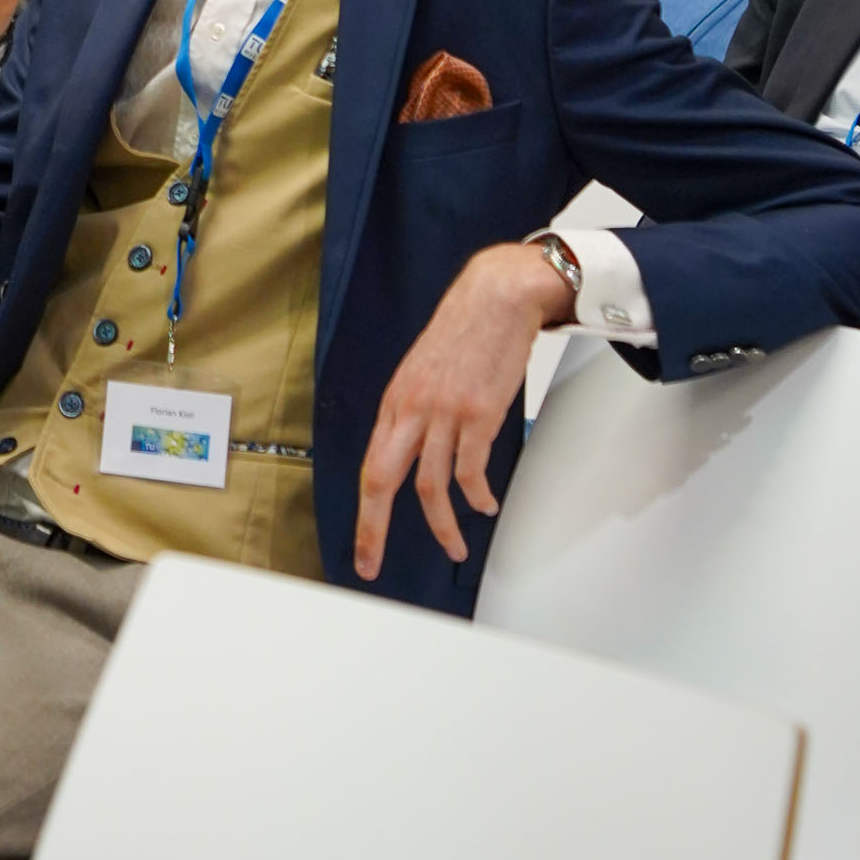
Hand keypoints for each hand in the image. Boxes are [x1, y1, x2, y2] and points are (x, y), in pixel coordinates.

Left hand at [354, 243, 573, 579]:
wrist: (495, 297)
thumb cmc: (462, 330)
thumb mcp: (422, 369)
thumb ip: (413, 409)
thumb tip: (412, 447)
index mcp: (395, 400)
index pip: (370, 466)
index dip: (364, 512)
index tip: (364, 545)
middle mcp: (411, 408)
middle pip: (383, 481)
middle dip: (374, 529)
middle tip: (373, 562)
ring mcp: (443, 412)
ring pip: (431, 486)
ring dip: (443, 527)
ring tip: (454, 547)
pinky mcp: (477, 413)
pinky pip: (472, 470)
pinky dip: (478, 496)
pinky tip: (485, 504)